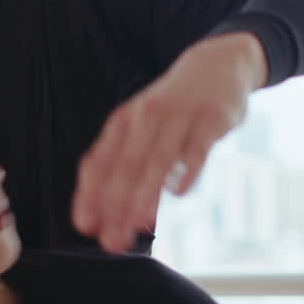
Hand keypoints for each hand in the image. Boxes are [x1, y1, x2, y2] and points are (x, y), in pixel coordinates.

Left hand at [72, 32, 267, 252]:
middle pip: (126, 166)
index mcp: (123, 122)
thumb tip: (117, 215)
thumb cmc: (174, 107)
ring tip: (138, 224)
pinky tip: (179, 192)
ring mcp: (179, 116)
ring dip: (146, 193)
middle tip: (112, 241)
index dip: (90, 195)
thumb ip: (129, 166)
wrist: (218, 63)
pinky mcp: (211, 119)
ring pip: (157, 159)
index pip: (99, 162)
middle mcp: (146, 117)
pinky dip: (186, 170)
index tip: (85, 226)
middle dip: (116, 205)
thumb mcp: (144, 125)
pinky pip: (197, 147)